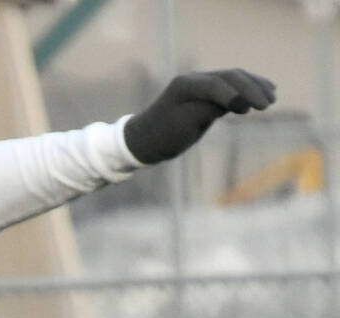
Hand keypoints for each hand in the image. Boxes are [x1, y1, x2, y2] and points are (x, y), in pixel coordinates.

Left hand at [125, 70, 275, 163]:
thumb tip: (238, 101)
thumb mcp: (184, 126)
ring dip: (255, 86)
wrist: (147, 139)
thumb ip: (208, 110)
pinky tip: (265, 93)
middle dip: (251, 89)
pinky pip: (233, 85)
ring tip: (272, 98)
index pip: (215, 84)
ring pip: (234, 78)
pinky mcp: (208, 91)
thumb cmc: (163, 135)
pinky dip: (249, 89)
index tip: (249, 110)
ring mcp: (202, 82)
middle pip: (229, 77)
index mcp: (184, 85)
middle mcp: (194, 79)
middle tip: (268, 104)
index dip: (234, 94)